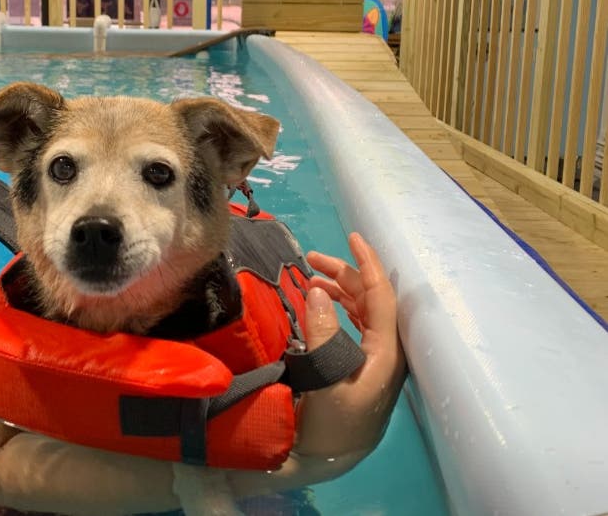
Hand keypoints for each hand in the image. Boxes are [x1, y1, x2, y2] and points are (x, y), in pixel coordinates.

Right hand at [292, 232, 406, 458]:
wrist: (331, 458)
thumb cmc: (335, 423)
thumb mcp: (327, 379)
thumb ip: (323, 333)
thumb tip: (319, 290)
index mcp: (386, 350)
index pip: (381, 295)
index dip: (368, 264)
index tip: (354, 237)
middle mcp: (384, 348)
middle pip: (369, 298)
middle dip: (344, 274)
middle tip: (311, 259)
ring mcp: (373, 356)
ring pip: (360, 309)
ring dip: (338, 290)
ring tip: (310, 277)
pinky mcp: (359, 364)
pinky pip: (353, 323)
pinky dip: (336, 307)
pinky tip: (318, 302)